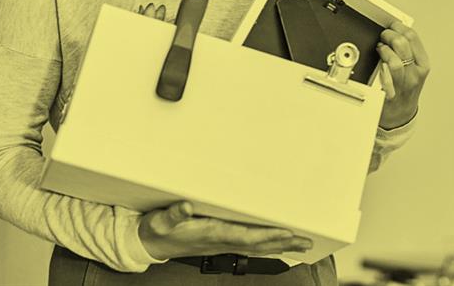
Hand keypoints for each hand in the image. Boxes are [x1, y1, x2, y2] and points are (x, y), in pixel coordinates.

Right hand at [138, 201, 312, 260]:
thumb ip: (174, 213)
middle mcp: (220, 241)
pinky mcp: (219, 242)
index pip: (245, 236)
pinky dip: (266, 244)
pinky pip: (249, 245)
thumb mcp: (161, 220)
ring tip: (300, 243)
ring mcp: (221, 244)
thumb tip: (186, 206)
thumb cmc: (157, 230)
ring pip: (256, 246)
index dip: (267, 235)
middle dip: (282, 242)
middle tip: (305, 241)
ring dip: (279, 245)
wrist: (149, 243)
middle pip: (258, 244)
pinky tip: (276, 243)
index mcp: (211, 233)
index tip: (286, 232)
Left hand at [375, 20, 430, 128]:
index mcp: (423, 64)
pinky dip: (380, 65)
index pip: (412, 37)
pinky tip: (378, 61)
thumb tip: (397, 31)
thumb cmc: (406, 90)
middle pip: (402, 44)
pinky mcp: (390, 92)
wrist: (400, 115)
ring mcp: (403, 84)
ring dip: (384, 49)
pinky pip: (385, 76)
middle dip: (389, 34)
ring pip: (394, 60)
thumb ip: (408, 51)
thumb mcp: (414, 69)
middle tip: (383, 35)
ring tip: (380, 47)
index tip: (391, 25)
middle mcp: (415, 74)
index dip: (399, 27)